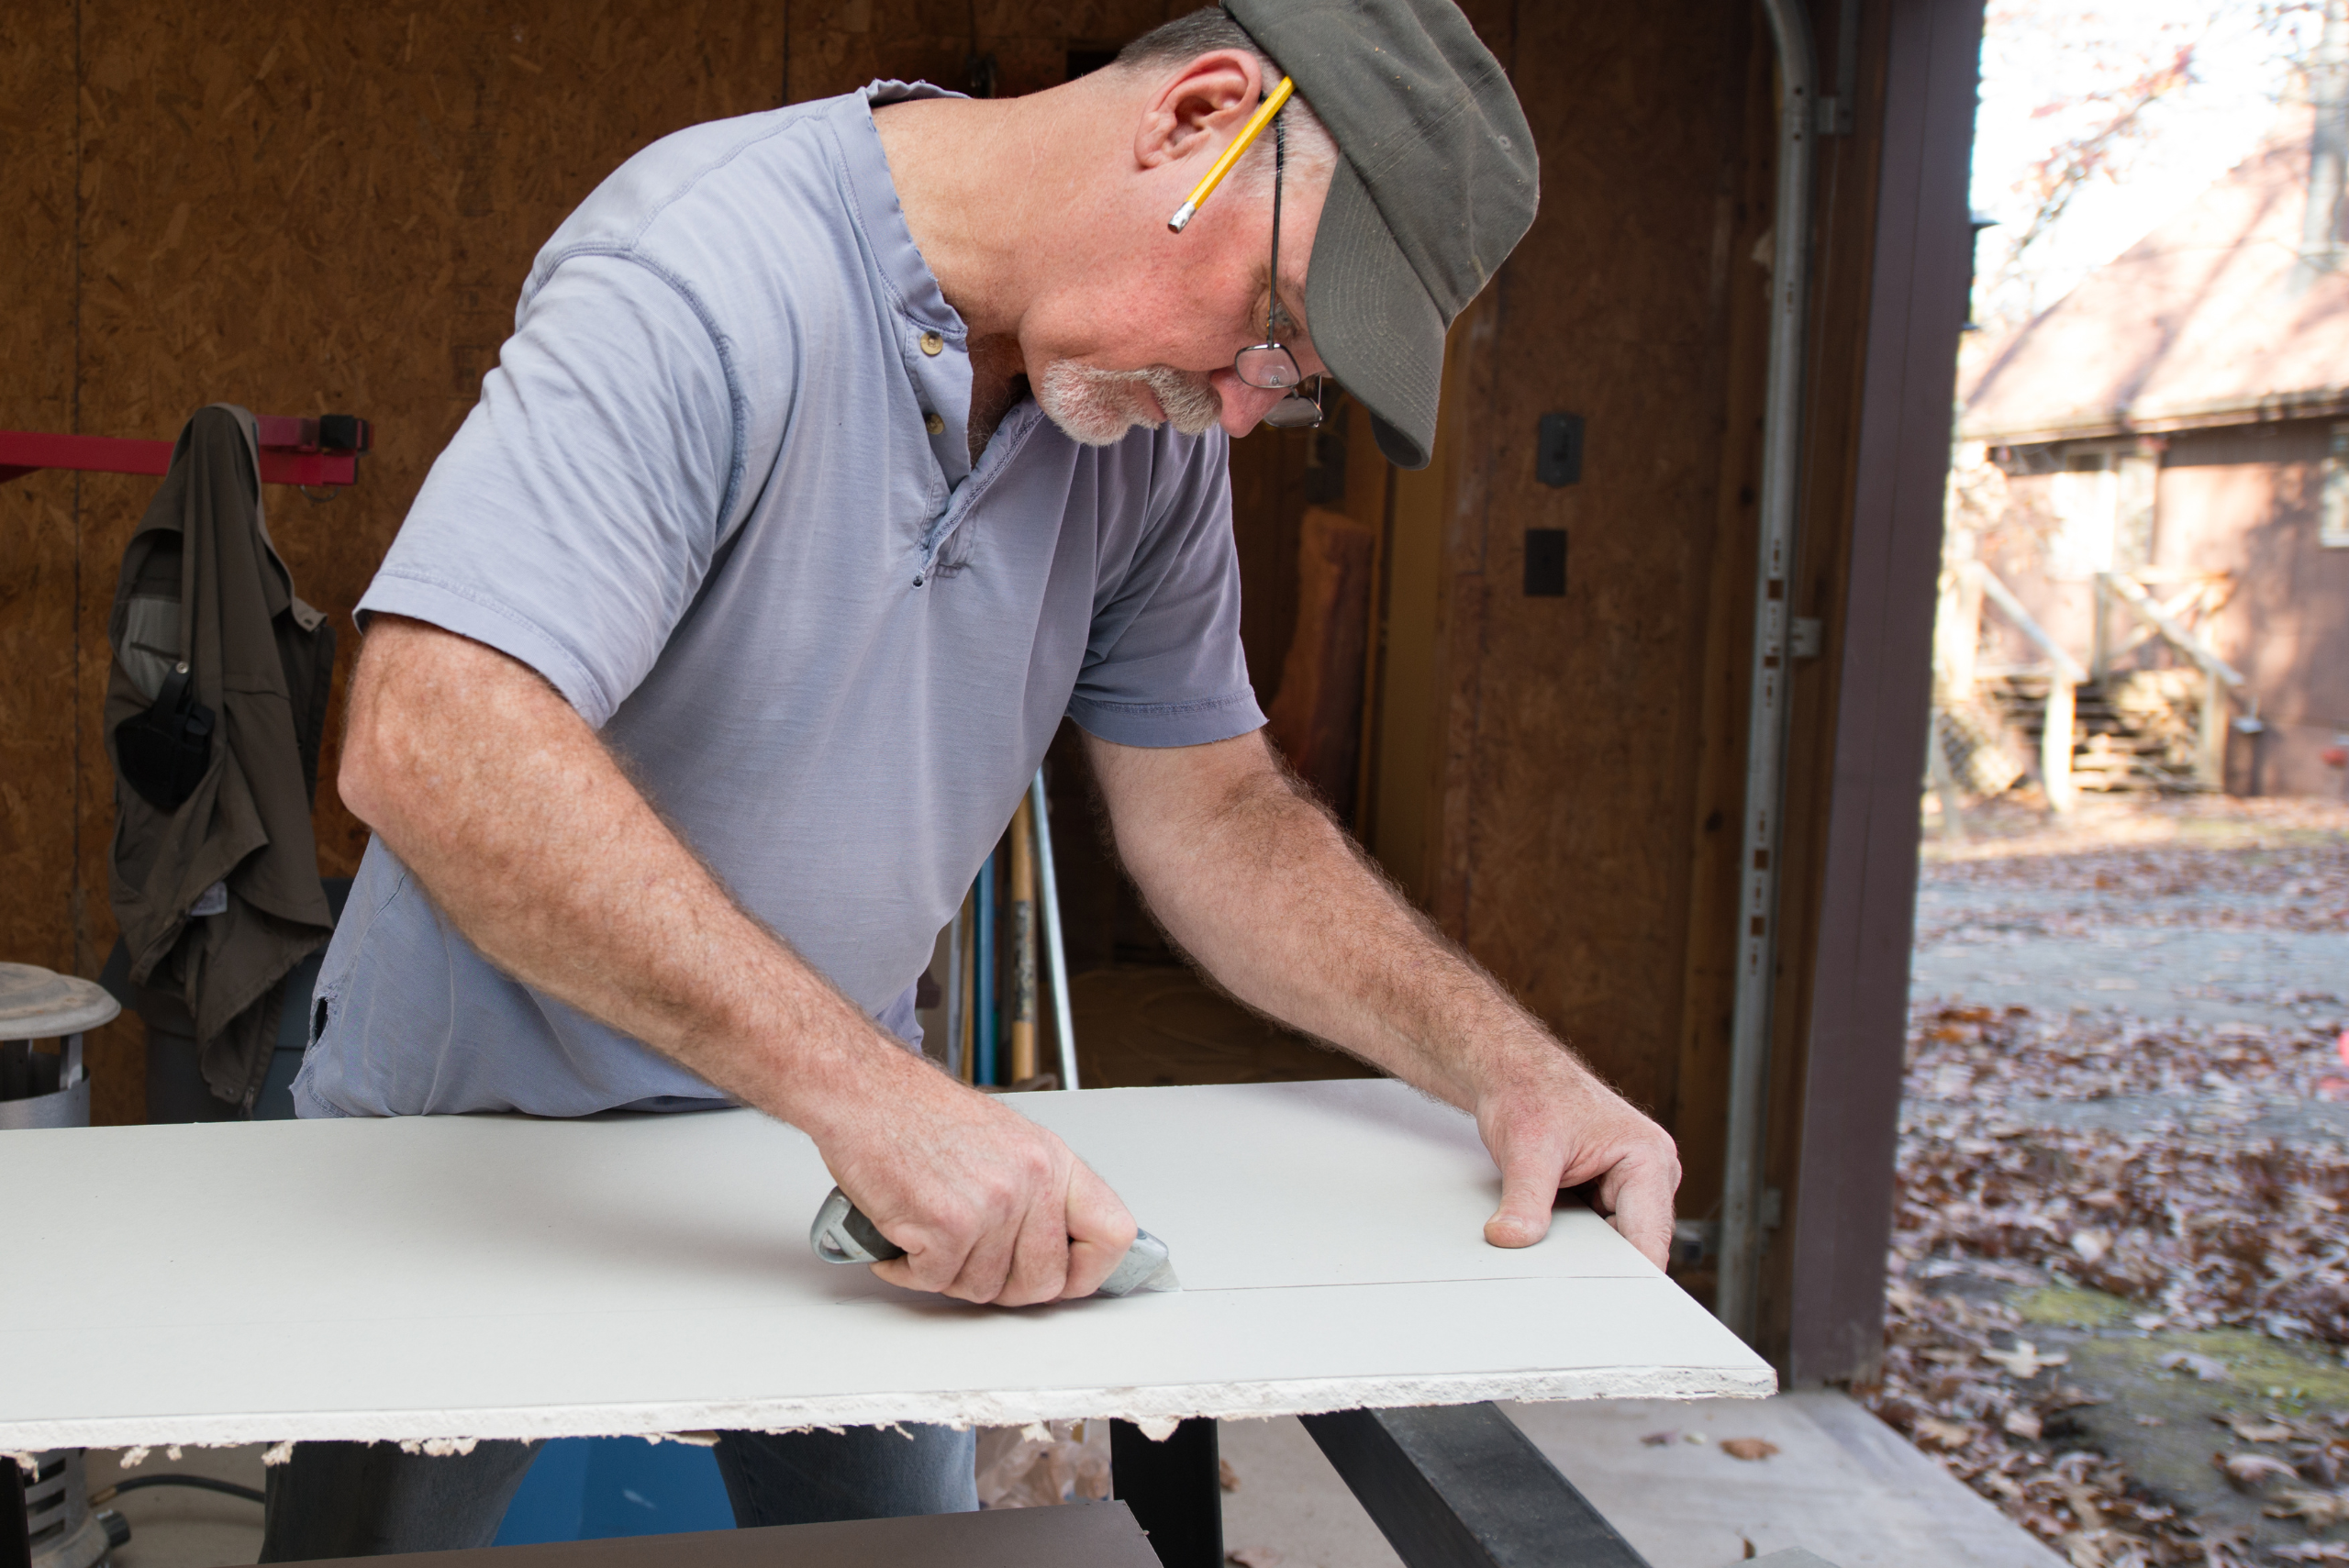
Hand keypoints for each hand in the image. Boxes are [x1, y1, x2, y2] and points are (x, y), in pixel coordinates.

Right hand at [809, 1044, 1137, 1304]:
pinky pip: (935, 1281)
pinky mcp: (946, 1225)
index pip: (1113, 1234)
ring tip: (931, 1236)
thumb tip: (1058, 1251)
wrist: (867, 1092)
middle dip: (1005, 1287)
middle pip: (1045, 1281)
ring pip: (984, 1288)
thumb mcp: (1009, 1142)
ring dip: (949, 1274)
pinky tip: (904, 1238)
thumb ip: (1040, 1195)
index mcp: (1055, 1161)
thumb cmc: (925, 1114)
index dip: (1089, 1271)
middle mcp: (1032, 1181)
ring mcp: (991, 1205)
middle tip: (973, 1264)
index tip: (1065, 1279)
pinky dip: (910, 1270)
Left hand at [1473, 1047, 1680, 1268]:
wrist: (1513, 1074)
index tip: (1609, 1308)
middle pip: (1636, 1247)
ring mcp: (1633, 1186)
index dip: (1629, 1278)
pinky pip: (1599, 1234)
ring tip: (1553, 1253)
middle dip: (1602, 1266)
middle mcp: (1651, 1174)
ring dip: (1587, 1254)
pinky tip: (1552, 1239)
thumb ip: (1524, 1200)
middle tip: (1564, 1288)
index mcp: (1649, 1159)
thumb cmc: (1530, 1093)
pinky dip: (1576, 1242)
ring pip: (1616, 1245)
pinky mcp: (1611, 1194)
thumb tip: (1510, 1238)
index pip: (1649, 1240)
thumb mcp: (1526, 1150)